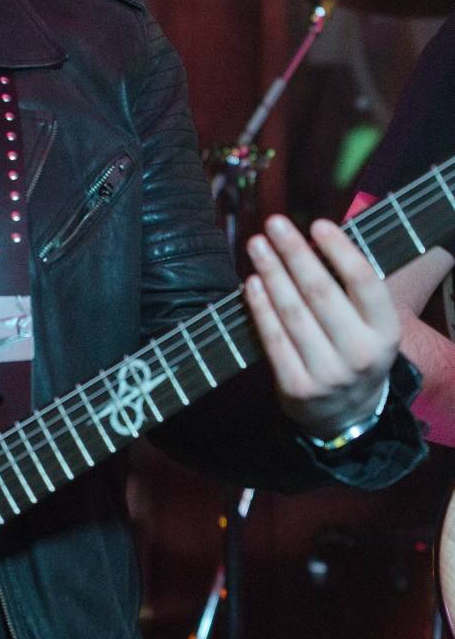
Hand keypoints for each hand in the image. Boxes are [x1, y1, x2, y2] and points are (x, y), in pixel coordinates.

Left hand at [244, 215, 399, 440]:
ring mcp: (328, 374)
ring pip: (293, 313)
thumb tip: (316, 236)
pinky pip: (273, 339)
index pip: (365, 283)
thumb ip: (351, 289)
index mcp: (386, 331)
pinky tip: (252, 282)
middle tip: (273, 224)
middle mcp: (361, 353)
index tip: (317, 223)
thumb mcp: (371, 325)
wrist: (346, 415)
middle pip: (321, 293)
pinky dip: (260, 308)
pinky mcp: (298, 387)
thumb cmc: (354, 350)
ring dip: (272, 273)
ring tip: (257, 246)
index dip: (340, 250)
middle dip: (294, 253)